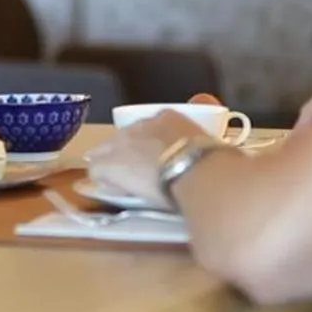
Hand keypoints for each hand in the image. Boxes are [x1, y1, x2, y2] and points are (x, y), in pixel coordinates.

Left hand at [82, 92, 220, 206]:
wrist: (198, 173)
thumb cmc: (213, 164)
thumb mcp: (209, 147)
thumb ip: (200, 147)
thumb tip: (212, 158)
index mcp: (168, 118)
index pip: (148, 129)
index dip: (148, 146)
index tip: (154, 159)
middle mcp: (141, 124)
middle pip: (123, 138)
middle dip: (126, 154)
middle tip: (136, 174)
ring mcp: (122, 142)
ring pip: (105, 152)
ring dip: (112, 167)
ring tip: (121, 185)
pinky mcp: (110, 163)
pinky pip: (99, 171)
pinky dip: (106, 182)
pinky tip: (114, 192)